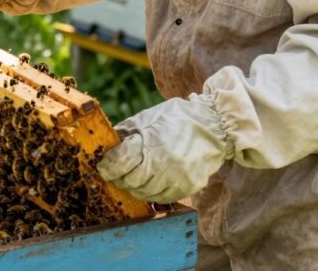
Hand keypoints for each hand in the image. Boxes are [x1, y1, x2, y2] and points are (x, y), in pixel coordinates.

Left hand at [97, 94, 233, 202]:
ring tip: (134, 175)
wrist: (214, 125)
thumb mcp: (146, 119)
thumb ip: (124, 135)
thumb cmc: (175, 119)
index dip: (108, 166)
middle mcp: (164, 165)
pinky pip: (161, 198)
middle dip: (120, 177)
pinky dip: (152, 192)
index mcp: (151, 144)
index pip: (119, 163)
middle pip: (130, 181)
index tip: (103, 166)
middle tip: (117, 172)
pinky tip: (151, 181)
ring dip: (135, 186)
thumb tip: (105, 149)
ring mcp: (177, 179)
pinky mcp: (188, 188)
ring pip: (144, 193)